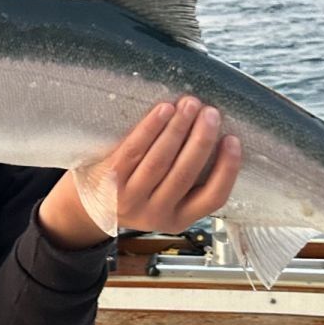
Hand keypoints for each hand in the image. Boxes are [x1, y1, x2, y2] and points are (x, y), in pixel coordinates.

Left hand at [38, 97, 241, 247]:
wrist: (90, 205)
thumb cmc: (138, 194)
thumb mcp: (167, 201)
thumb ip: (189, 181)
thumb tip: (217, 135)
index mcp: (179, 219)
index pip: (214, 197)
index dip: (228, 169)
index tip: (233, 140)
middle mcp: (156, 213)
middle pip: (185, 174)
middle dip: (201, 140)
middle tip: (211, 113)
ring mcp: (131, 198)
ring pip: (160, 160)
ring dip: (179, 129)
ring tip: (191, 104)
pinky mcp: (110, 179)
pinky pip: (134, 149)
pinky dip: (151, 128)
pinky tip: (164, 109)